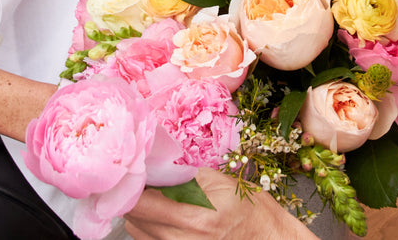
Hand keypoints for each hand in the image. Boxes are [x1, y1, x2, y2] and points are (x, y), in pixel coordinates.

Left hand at [124, 167, 318, 239]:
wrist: (268, 239)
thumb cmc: (250, 211)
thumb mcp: (220, 183)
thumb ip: (182, 175)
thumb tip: (152, 165)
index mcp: (194, 218)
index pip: (139, 202)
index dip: (130, 183)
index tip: (133, 170)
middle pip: (132, 216)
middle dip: (135, 195)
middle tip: (146, 181)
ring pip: (136, 229)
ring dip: (141, 212)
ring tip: (160, 200)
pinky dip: (149, 227)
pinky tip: (166, 218)